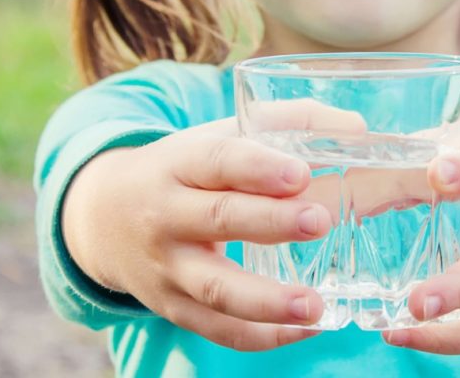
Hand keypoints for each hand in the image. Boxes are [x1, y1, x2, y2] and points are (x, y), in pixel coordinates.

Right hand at [62, 101, 362, 350]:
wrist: (103, 218)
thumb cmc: (182, 171)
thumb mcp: (217, 137)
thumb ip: (284, 124)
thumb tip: (356, 128)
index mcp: (178, 164)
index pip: (216, 161)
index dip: (257, 167)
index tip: (299, 173)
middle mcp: (165, 216)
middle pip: (218, 220)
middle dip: (270, 223)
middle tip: (318, 222)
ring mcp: (167, 268)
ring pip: (215, 288)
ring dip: (266, 301)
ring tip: (315, 306)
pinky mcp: (173, 308)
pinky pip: (218, 330)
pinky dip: (262, 336)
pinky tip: (305, 329)